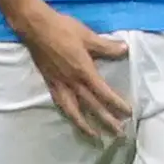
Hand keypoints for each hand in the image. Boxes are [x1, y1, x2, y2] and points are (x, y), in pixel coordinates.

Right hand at [19, 3, 132, 140]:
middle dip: (106, 121)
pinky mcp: (50, 83)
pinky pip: (61, 104)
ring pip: (73, 111)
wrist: (35, 28)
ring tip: (95, 136)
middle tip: (118, 133)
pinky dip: (69, 115)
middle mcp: (72, 82)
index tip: (128, 113)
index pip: (103, 93)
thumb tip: (125, 49)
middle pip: (91, 106)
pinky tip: (73, 119)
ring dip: (85, 125)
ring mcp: (59, 85)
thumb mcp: (88, 36)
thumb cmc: (63, 29)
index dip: (116, 104)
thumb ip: (107, 46)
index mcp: (83, 71)